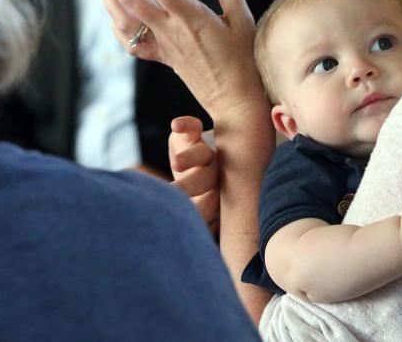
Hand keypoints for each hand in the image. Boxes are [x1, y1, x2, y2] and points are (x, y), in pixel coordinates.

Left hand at [97, 0, 266, 119]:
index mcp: (190, 18)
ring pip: (121, 18)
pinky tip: (112, 4)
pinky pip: (128, 40)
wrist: (233, 97)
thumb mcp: (242, 18)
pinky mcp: (159, 56)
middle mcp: (169, 31)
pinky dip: (114, 21)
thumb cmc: (243, 58)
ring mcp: (160, 45)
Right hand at [169, 116, 218, 234]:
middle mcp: (212, 174)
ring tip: (178, 162)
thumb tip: (178, 278)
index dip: (202, 209)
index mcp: (213, 197)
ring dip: (189, 156)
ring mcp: (204, 153)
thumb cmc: (199, 202)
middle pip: (204, 179)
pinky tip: (177, 125)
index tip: (189, 216)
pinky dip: (185, 124)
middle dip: (191, 185)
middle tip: (179, 192)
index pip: (207, 205)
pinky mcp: (191, 134)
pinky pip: (192, 126)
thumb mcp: (196, 219)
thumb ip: (193, 233)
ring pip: (201, 153)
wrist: (224, 158)